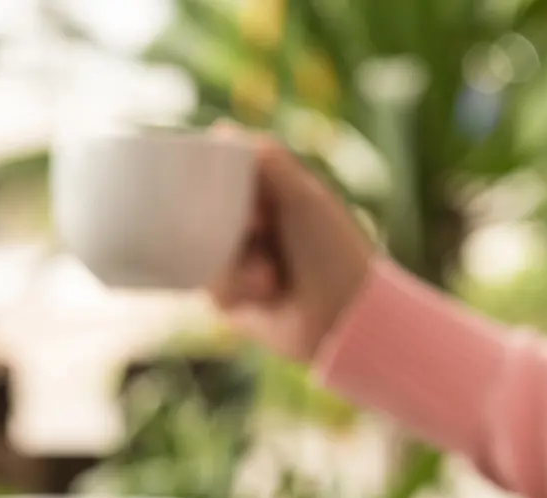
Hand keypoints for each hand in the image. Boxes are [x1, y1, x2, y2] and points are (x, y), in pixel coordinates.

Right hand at [208, 124, 373, 363]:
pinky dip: (236, 290)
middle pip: (205, 214)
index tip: (225, 186)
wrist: (343, 318)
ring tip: (271, 277)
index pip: (223, 176)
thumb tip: (220, 129)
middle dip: (226, 225)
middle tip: (259, 229)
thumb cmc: (333, 252)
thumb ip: (268, 162)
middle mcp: (254, 226)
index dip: (216, 179)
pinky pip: (210, 287)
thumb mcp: (304, 197)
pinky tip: (266, 295)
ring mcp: (240, 262)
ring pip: (203, 253)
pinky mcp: (232, 297)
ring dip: (236, 265)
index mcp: (272, 196)